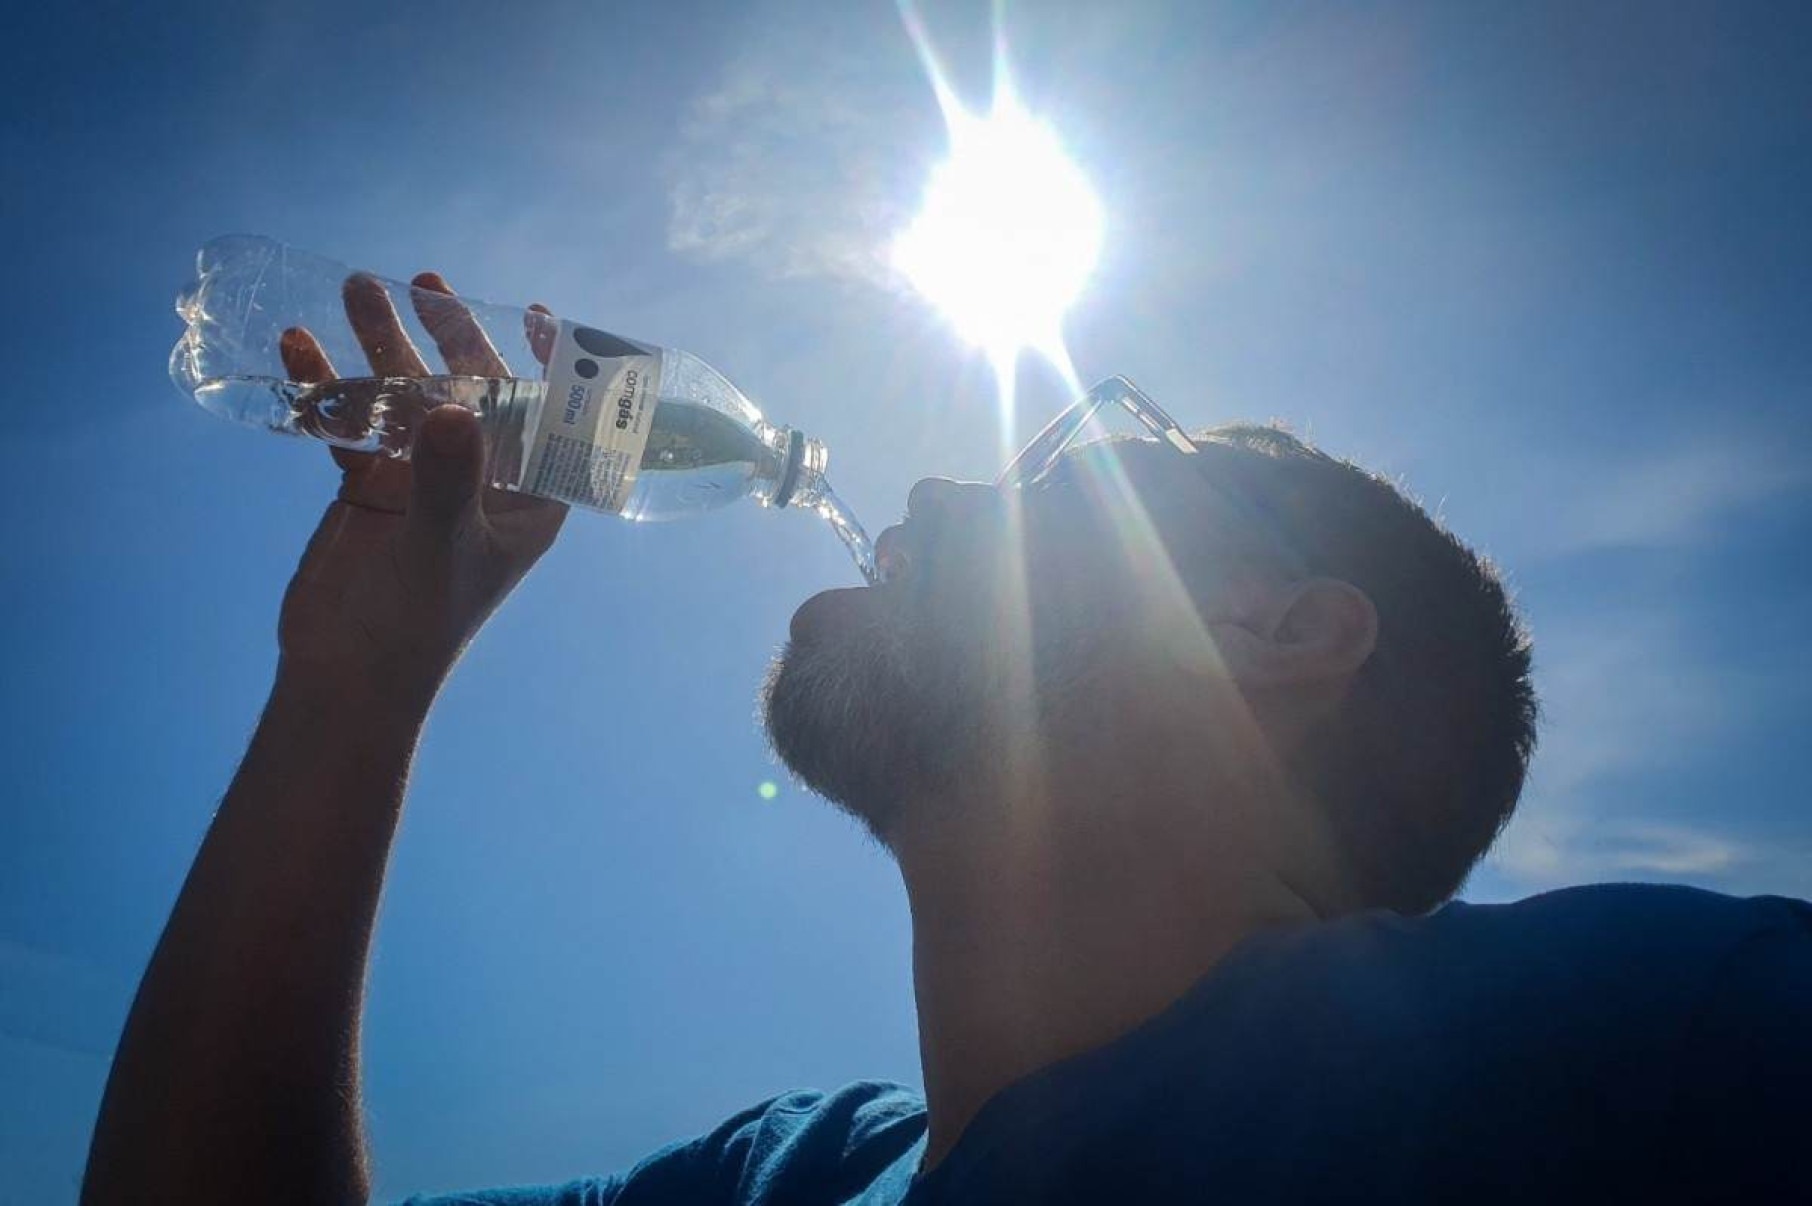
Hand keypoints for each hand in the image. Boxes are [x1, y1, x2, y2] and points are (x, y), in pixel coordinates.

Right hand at [276, 273, 566, 702]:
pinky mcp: (372, 486)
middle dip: (451, 337)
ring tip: (356, 287)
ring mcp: (424, 480)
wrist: (344, 678)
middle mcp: (483, 482)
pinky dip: (328, 388)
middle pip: (473, 392)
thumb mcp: (437, 549)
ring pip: (408, 397)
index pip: (553, 420)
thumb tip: (453, 411)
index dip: (550, 365)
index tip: (532, 310)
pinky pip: (354, 423)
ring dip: (383, 347)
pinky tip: (300, 346)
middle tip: (425, 284)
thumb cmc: (416, 625)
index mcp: (529, 500)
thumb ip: (446, 481)